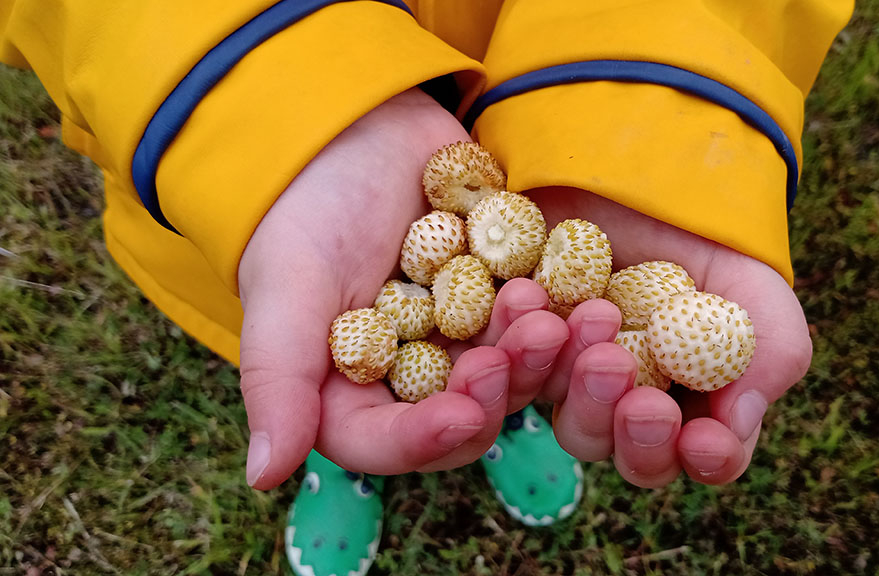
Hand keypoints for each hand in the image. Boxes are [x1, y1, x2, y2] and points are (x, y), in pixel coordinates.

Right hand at [237, 89, 567, 488]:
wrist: (354, 127)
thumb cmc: (305, 207)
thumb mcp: (285, 287)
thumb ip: (278, 379)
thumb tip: (264, 477)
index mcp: (355, 392)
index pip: (391, 441)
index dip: (429, 438)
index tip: (465, 415)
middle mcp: (415, 377)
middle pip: (468, 408)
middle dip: (503, 383)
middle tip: (530, 340)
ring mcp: (466, 338)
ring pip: (515, 366)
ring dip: (541, 348)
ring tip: (556, 308)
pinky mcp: (505, 298)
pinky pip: (543, 315)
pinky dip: (564, 309)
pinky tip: (588, 297)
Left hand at [525, 187, 812, 487]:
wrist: (630, 165)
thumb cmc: (705, 232)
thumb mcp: (753, 282)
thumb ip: (770, 353)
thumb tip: (734, 426)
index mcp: (693, 401)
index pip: (703, 455)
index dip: (704, 456)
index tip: (701, 438)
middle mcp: (627, 402)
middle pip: (624, 452)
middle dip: (629, 428)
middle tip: (624, 373)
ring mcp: (566, 377)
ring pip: (563, 417)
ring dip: (572, 378)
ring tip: (590, 315)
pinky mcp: (515, 344)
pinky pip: (502, 364)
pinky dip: (513, 336)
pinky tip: (527, 295)